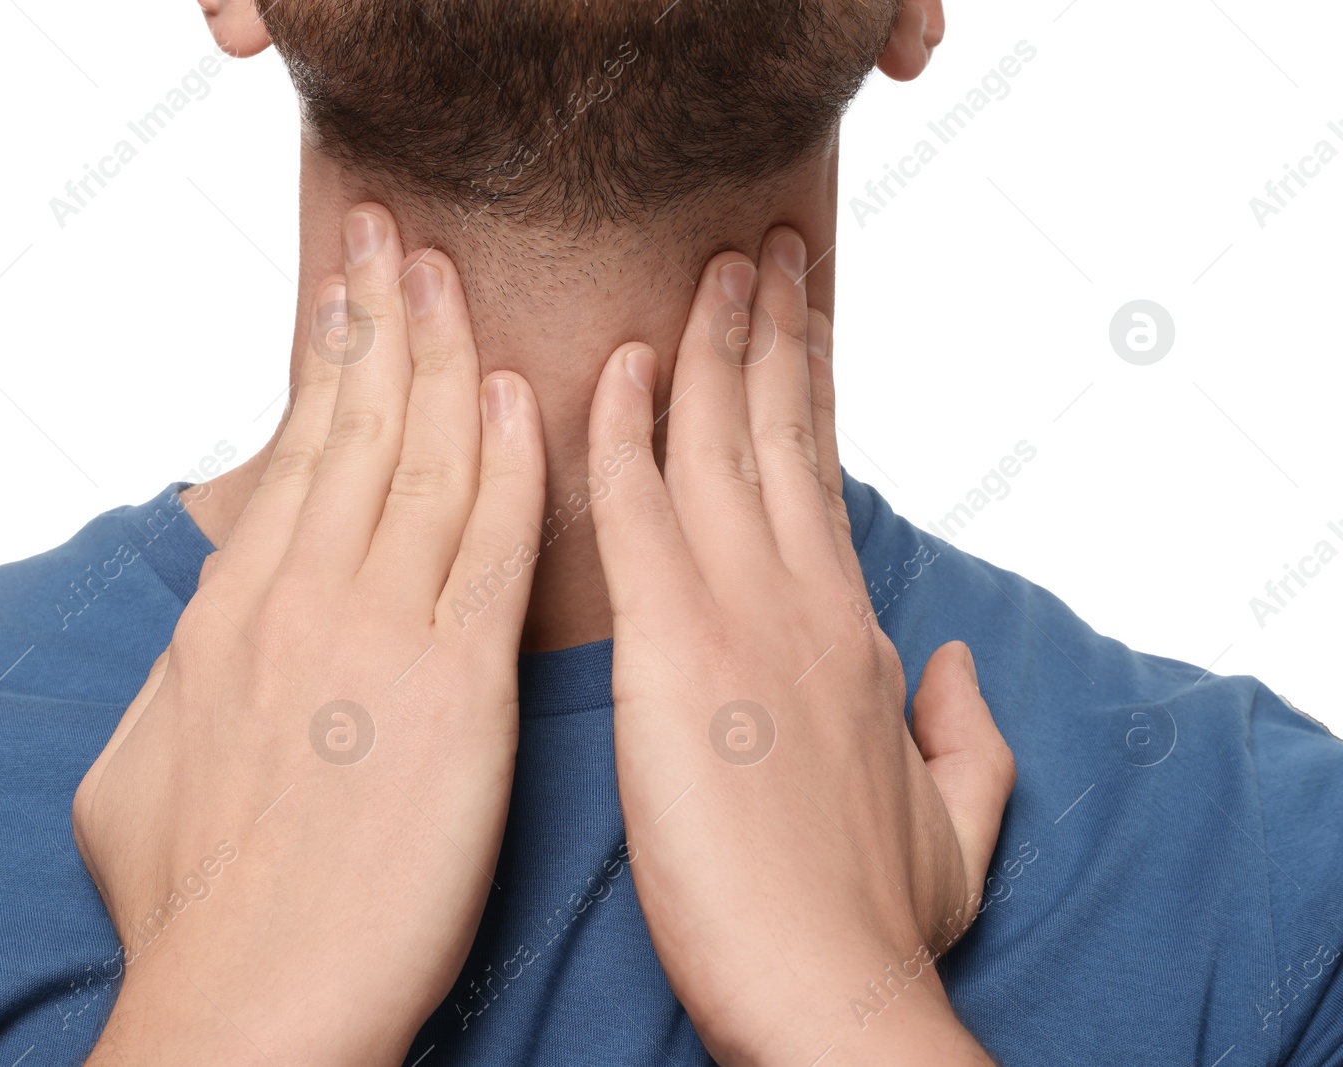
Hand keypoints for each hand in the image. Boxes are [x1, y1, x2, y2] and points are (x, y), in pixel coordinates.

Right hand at [72, 204, 546, 1064]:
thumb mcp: (138, 773)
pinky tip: (525, 396)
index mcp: (228, 616)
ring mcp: (377, 635)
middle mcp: (298, 601)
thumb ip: (180, 682)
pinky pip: (493, 546)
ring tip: (456, 276)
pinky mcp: (457, 691)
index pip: (294, 459)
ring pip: (424, 463)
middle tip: (396, 234)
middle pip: (354, 429)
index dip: (327, 367)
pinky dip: (510, 462)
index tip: (346, 299)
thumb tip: (201, 635)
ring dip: (445, 358)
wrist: (249, 1007)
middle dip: (379, 320)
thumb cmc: (193, 913)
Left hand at [586, 230, 1014, 1064]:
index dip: (806, 400)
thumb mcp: (957, 824)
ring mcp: (745, 617)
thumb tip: (955, 668)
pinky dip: (624, 429)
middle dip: (772, 334)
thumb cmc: (874, 926)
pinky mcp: (675, 652)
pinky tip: (611, 364)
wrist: (831, 994)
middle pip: (781, 437)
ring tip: (711, 265)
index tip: (797, 330)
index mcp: (854, 637)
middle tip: (761, 253)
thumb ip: (967, 735)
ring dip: (712, 345)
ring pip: (721, 445)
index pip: (817, 488)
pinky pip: (639, 509)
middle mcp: (805, 604)